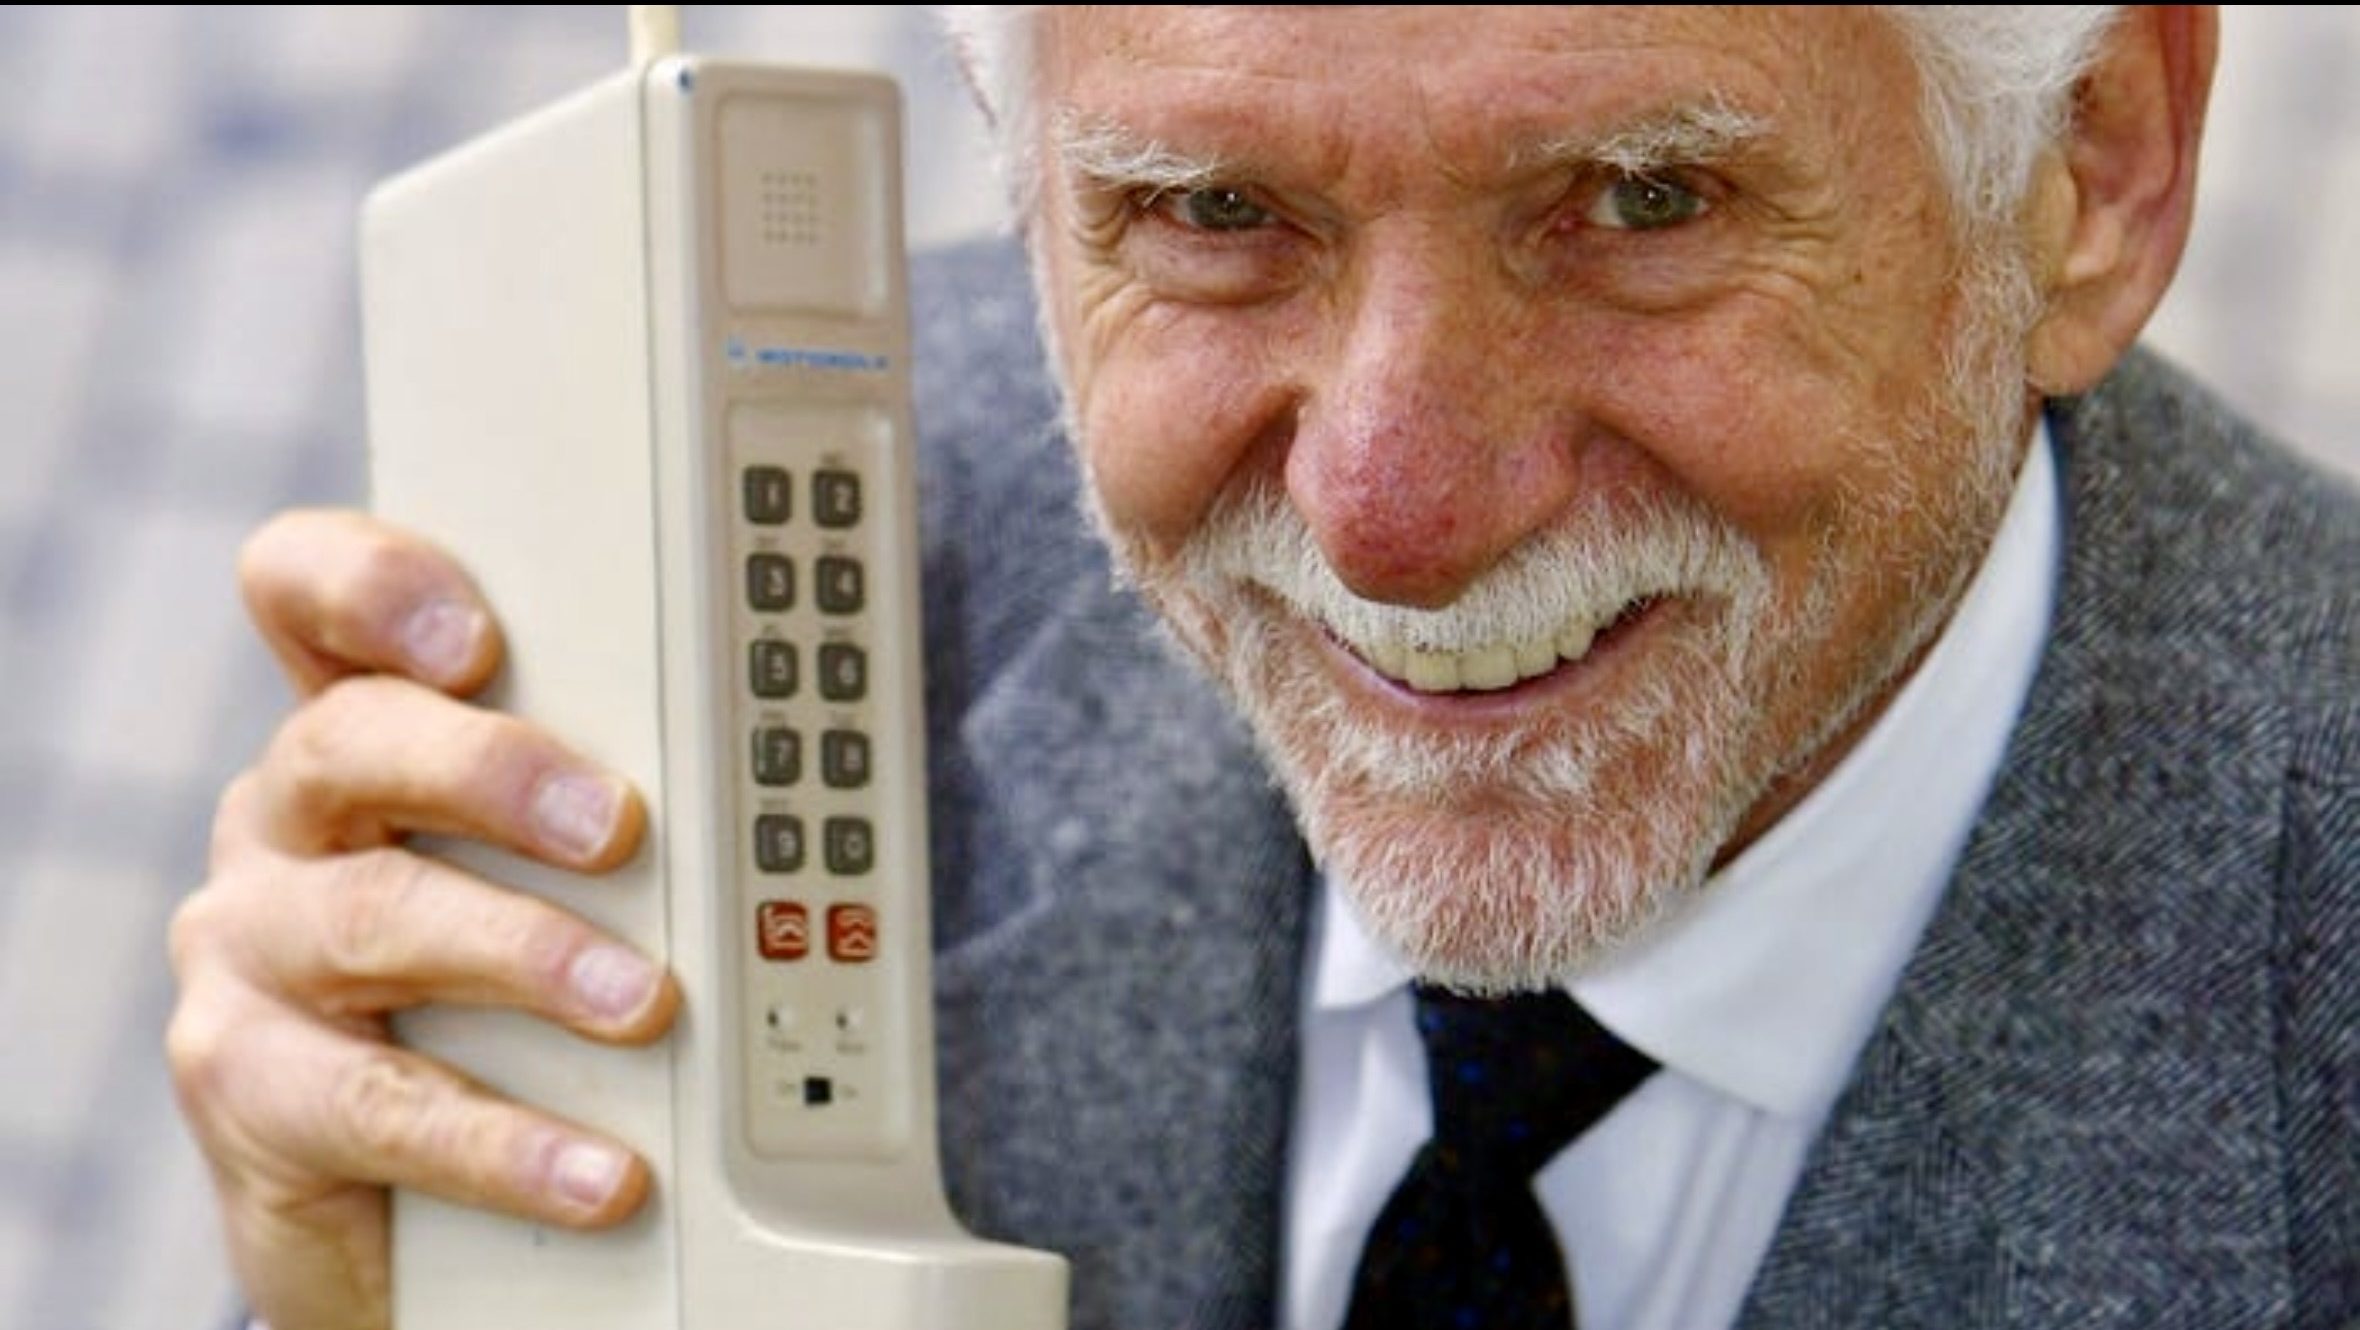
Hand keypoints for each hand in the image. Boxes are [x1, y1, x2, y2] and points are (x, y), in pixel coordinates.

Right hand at [166, 508, 680, 1329]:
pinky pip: (381, 1106)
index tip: (478, 637)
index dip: (372, 588)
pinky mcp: (248, 1087)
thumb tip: (805, 776)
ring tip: (644, 1002)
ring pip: (371, 921)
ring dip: (526, 955)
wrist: (399, 1194)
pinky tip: (601, 1171)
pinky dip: (509, 1142)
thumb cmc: (497, 989)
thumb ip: (617, 797)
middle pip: (350, 742)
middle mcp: (283, 821)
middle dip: (493, 771)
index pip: (307, 598)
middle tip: (618, 823)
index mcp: (356, 734)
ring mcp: (249, 951)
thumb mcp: (551, 872)